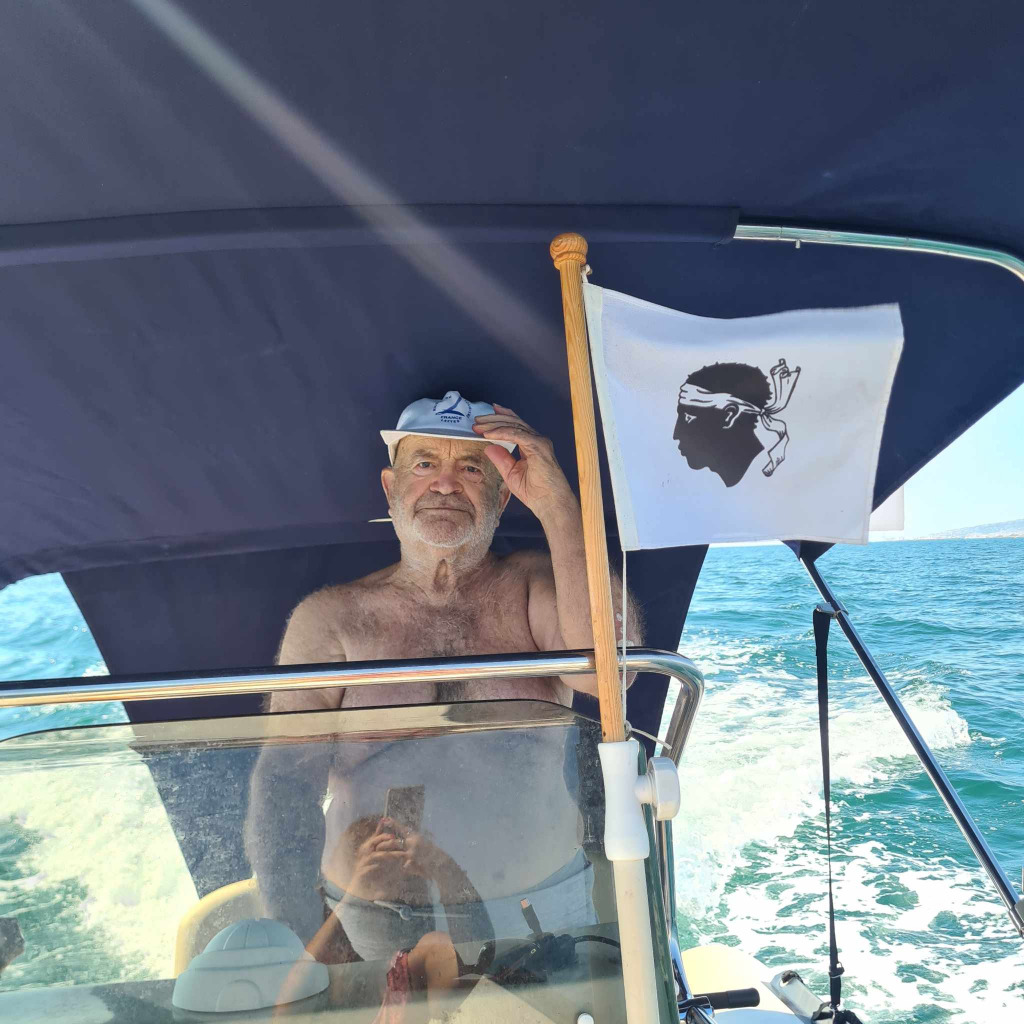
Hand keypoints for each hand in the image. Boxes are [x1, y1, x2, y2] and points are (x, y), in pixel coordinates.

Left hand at [473, 404, 576, 519]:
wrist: (550, 502)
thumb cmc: (536, 492)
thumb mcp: (511, 473)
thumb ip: (501, 459)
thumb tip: (488, 447)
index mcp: (531, 446)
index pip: (515, 427)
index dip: (499, 420)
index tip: (483, 420)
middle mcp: (536, 440)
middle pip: (513, 422)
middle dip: (493, 420)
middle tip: (477, 421)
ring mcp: (539, 442)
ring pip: (514, 426)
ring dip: (494, 424)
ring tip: (479, 426)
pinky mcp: (538, 446)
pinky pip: (516, 435)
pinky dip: (501, 433)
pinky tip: (489, 434)